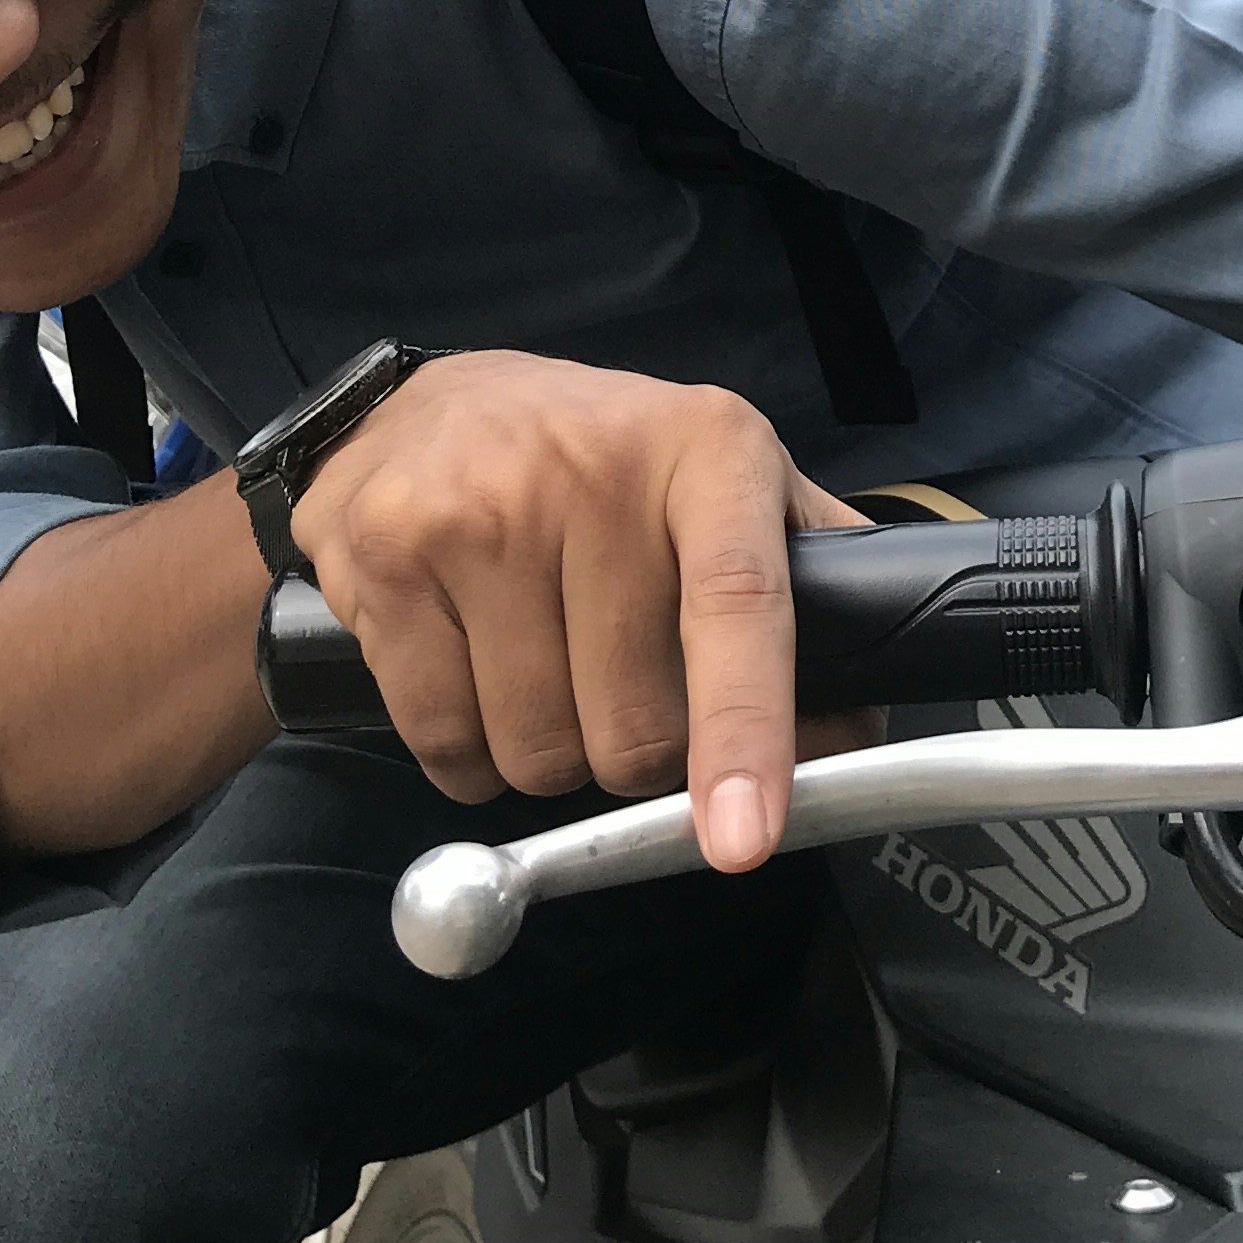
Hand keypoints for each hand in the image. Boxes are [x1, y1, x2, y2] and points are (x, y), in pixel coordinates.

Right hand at [288, 351, 865, 871]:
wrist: (425, 407)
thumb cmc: (602, 464)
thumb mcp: (723, 479)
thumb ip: (806, 590)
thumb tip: (855, 731)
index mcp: (706, 449)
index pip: (740, 604)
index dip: (747, 730)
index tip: (746, 835)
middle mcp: (591, 472)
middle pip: (635, 727)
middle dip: (639, 754)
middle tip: (620, 688)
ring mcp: (478, 513)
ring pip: (538, 752)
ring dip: (550, 755)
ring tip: (544, 665)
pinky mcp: (386, 561)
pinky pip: (446, 746)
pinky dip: (469, 757)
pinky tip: (475, 678)